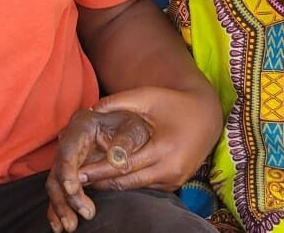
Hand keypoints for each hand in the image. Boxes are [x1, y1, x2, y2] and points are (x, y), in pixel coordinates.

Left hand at [45, 86, 219, 232]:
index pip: (124, 165)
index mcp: (163, 149)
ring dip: (112, 185)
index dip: (99, 169)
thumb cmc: (174, 103)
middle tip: (75, 181)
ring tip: (88, 180)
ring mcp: (174, 180)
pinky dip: (128, 182)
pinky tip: (110, 178)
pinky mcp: (175, 183)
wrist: (207, 116)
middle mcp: (170, 169)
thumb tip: (89, 109)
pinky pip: (146, 186)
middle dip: (100, 181)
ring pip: (135, 187)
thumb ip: (118, 102)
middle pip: (127, 182)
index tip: (77, 171)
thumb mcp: (147, 96)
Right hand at [45, 106, 151, 232]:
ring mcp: (67, 157)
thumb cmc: (132, 127)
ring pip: (55, 184)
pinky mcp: (69, 172)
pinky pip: (59, 191)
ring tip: (70, 226)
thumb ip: (123, 146)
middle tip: (85, 212)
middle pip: (58, 170)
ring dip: (61, 206)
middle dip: (66, 195)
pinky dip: (57, 208)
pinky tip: (58, 225)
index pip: (68, 150)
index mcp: (82, 125)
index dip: (68, 171)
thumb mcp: (133, 131)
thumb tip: (114, 161)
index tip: (74, 190)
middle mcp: (69, 140)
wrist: (130, 128)